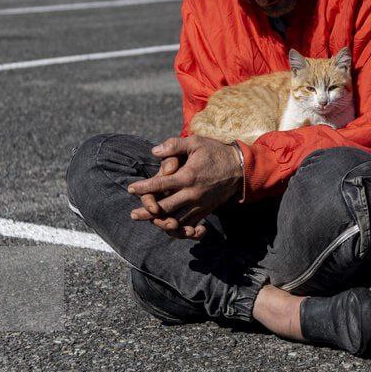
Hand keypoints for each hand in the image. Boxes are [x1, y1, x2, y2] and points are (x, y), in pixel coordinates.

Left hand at [128, 136, 242, 239]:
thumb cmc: (215, 152)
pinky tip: (168, 228)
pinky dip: (179, 229)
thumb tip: (154, 151)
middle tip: (133, 215)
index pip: (160, 184)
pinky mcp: (206, 211)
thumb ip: (174, 145)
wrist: (239, 168)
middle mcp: (192, 194)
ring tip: (148, 222)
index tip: (131, 188)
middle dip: (147, 212)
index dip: (143, 187)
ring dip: (160, 222)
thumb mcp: (195, 142)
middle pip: (164, 207)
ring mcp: (199, 204)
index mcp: (187, 176)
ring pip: (176, 219)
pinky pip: (190, 224)